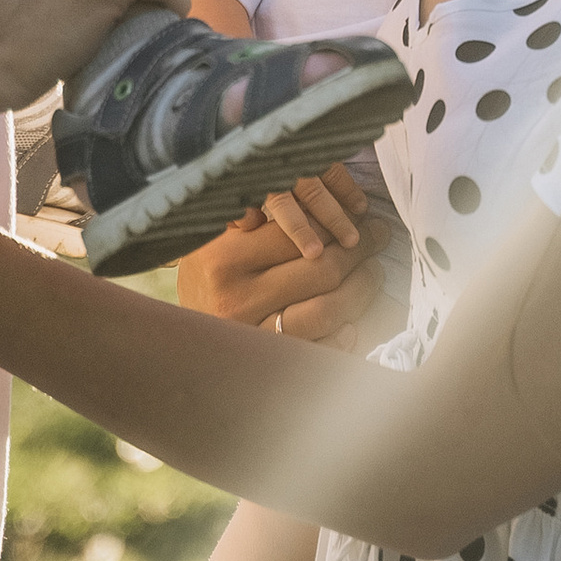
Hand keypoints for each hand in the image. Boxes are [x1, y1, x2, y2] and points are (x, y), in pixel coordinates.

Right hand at [176, 167, 396, 347]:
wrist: (181, 336)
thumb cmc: (208, 275)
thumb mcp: (218, 239)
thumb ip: (254, 217)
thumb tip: (309, 200)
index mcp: (226, 259)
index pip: (297, 232)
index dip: (336, 220)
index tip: (361, 212)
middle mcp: (238, 298)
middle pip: (319, 269)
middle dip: (359, 249)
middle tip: (379, 235)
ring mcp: (255, 334)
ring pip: (326, 309)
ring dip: (361, 289)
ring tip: (374, 271)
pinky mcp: (270, 361)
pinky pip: (320, 348)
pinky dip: (343, 334)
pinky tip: (354, 319)